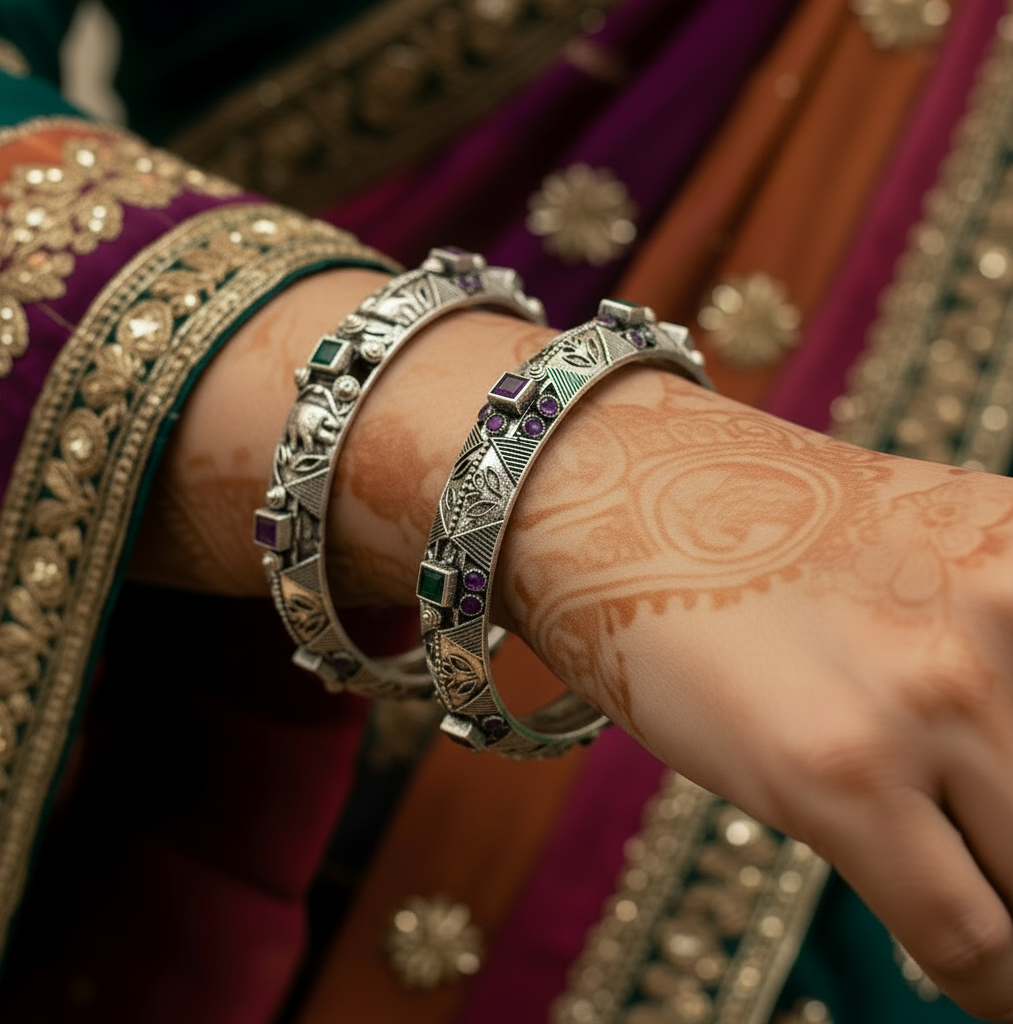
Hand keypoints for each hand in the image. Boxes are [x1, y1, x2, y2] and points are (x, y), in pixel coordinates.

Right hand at [498, 368, 1012, 1020]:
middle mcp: (1001, 615)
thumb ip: (999, 649)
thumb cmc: (748, 533)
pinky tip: (975, 982)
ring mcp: (922, 693)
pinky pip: (967, 937)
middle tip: (997, 861)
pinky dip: (986, 986)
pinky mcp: (836, 771)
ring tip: (983, 918)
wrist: (614, 506)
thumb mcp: (915, 556)